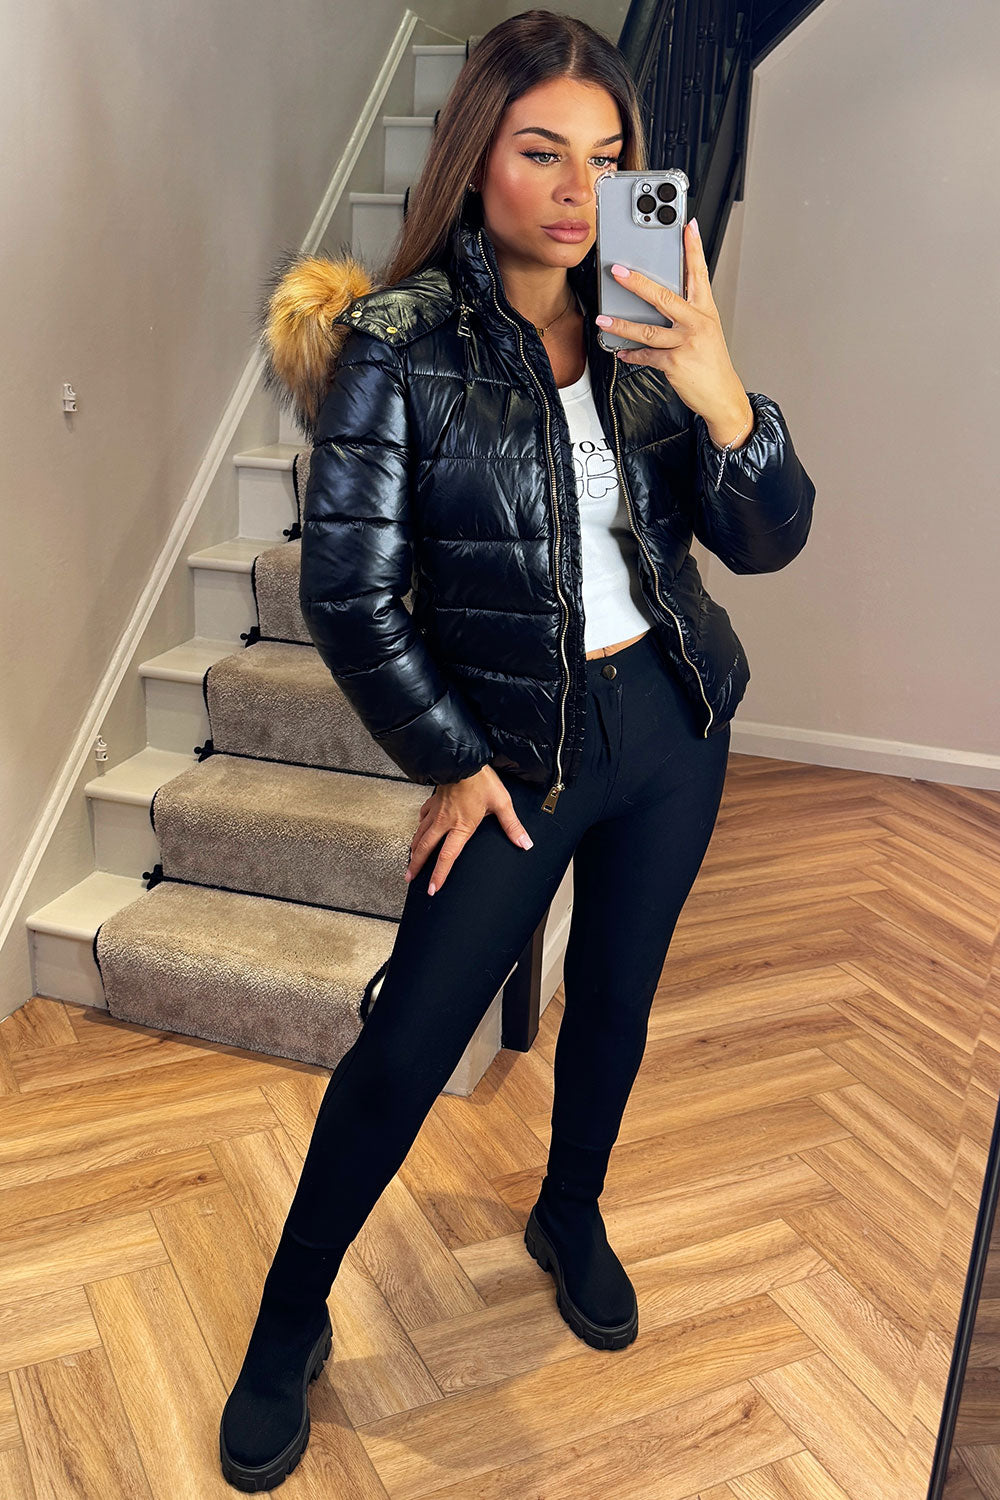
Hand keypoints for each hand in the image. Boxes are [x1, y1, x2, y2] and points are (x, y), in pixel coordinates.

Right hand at [404, 765, 533, 894]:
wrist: (463, 759)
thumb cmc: (481, 780)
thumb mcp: (501, 803)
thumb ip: (512, 826)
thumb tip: (524, 842)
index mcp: (461, 826)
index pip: (448, 856)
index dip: (439, 875)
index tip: (432, 888)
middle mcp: (445, 821)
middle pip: (425, 848)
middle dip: (417, 866)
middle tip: (410, 878)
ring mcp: (436, 811)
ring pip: (420, 834)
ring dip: (414, 850)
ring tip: (410, 861)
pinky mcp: (433, 800)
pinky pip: (422, 817)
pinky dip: (418, 826)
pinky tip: (418, 828)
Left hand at [595, 218, 752, 442]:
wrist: (722, 394)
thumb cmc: (711, 362)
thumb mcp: (706, 331)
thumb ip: (687, 313)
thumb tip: (659, 299)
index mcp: (705, 310)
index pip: (699, 273)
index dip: (693, 248)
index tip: (688, 227)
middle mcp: (696, 323)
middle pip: (664, 297)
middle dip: (638, 283)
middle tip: (619, 272)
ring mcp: (686, 343)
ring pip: (648, 329)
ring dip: (622, 324)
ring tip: (604, 319)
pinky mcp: (675, 363)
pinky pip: (646, 355)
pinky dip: (631, 354)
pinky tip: (621, 351)